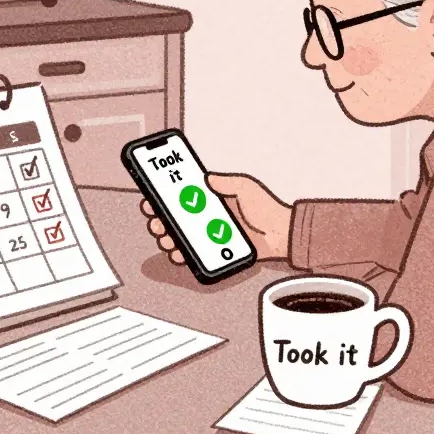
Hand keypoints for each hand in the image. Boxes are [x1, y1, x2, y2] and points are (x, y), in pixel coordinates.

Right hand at [139, 172, 291, 265]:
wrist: (281, 233)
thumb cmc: (266, 208)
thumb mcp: (245, 187)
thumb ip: (225, 182)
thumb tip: (205, 178)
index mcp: (209, 199)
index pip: (179, 196)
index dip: (162, 196)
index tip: (152, 196)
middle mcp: (204, 216)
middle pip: (172, 218)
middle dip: (158, 219)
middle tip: (156, 220)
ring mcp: (207, 235)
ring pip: (178, 237)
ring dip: (166, 238)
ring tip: (166, 238)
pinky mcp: (213, 251)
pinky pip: (192, 254)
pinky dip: (181, 255)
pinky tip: (178, 253)